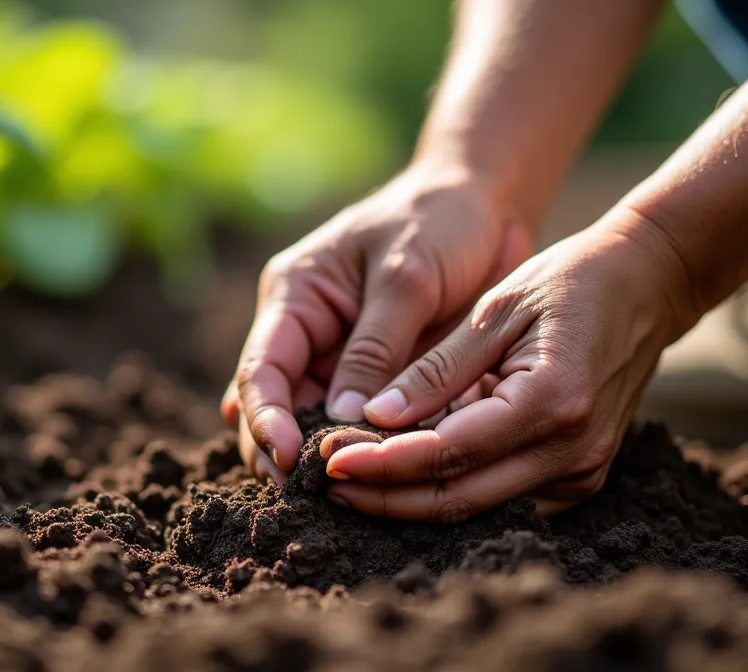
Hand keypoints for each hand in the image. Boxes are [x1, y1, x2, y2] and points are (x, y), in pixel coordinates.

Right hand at [222, 162, 536, 483]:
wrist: (487, 204)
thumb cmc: (440, 221)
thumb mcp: (408, 275)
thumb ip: (376, 346)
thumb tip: (344, 419)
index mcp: (296, 295)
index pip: (260, 368)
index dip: (266, 419)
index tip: (287, 459)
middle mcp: (308, 333)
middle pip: (276, 409)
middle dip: (284, 454)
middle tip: (314, 495)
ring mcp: (341, 360)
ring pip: (316, 426)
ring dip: (328, 459)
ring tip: (347, 499)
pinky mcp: (380, 379)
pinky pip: (365, 427)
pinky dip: (371, 454)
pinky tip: (385, 482)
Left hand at [320, 210, 697, 518]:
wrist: (649, 285)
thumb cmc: (569, 282)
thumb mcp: (494, 311)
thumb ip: (435, 372)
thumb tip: (374, 419)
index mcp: (551, 404)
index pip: (447, 454)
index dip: (382, 464)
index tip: (329, 458)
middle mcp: (571, 452)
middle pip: (458, 498)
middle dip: (386, 495)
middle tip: (327, 481)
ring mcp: (582, 471)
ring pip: (476, 504)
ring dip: (412, 493)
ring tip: (353, 472)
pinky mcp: (579, 475)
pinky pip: (501, 492)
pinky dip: (451, 482)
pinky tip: (405, 463)